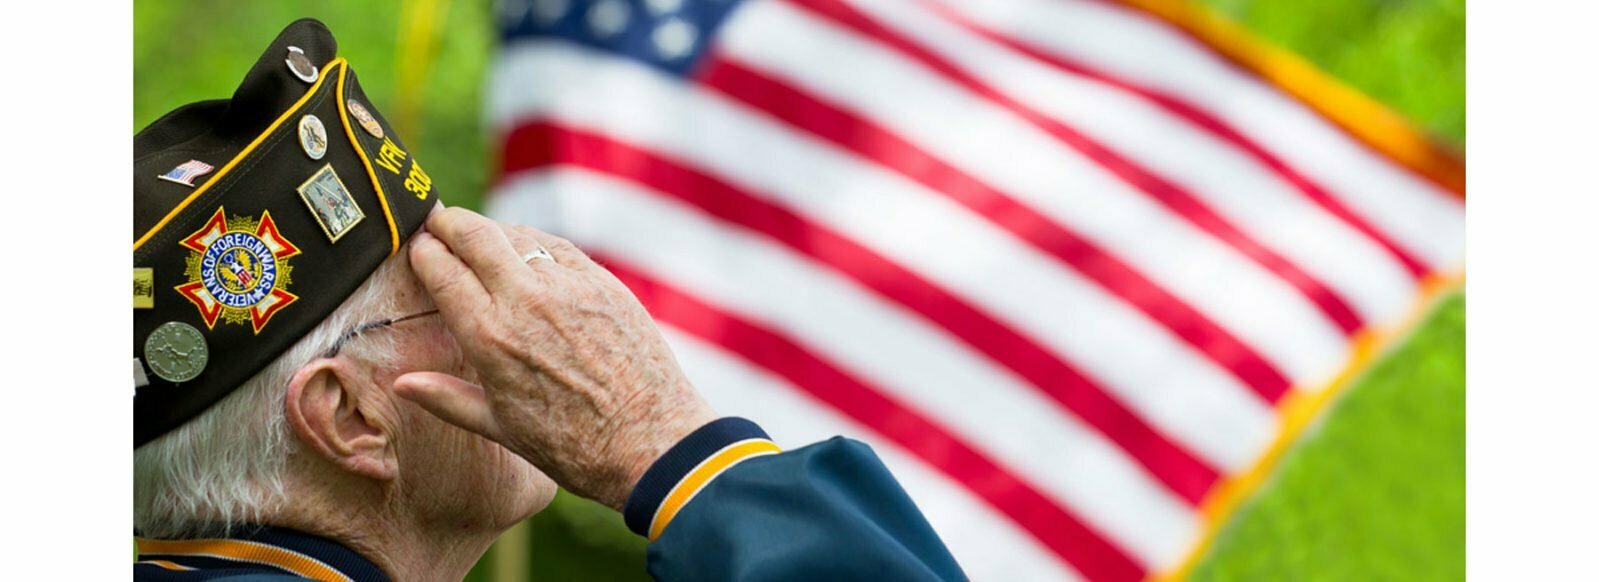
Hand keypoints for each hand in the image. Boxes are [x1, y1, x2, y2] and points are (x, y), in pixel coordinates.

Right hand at [393, 207, 717, 509]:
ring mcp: (568, 285)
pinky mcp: (604, 282)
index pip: (441, 268)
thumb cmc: (572, 445)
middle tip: (437, 220)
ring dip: (492, 231)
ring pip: (518, 235)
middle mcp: (526, 299)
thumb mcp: (501, 426)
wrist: (651, 441)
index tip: (416, 247)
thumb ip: (446, 398)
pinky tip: (527, 250)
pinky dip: (535, 242)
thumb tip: (402, 383)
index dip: (423, 251)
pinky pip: (559, 247)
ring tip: (479, 236)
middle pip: (475, 234)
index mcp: (489, 335)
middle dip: (449, 222)